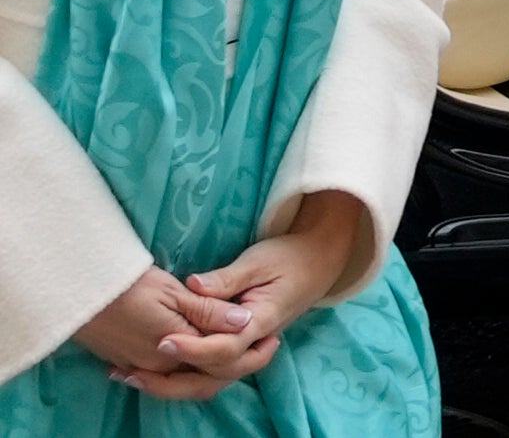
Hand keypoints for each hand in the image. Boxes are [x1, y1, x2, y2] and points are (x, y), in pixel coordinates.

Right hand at [72, 268, 253, 397]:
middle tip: (263, 349)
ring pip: (184, 379)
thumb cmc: (128, 286)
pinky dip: (185, 370)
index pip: (221, 359)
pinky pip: (162, 374)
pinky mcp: (124, 361)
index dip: (249, 350)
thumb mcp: (174, 292)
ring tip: (234, 350)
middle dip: (235, 367)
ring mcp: (139, 365)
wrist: (80, 291)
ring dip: (209, 370)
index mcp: (176, 347)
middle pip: (204, 378)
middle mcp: (158, 365)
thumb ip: (209, 311)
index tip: (271, 337)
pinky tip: (196, 356)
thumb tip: (244, 322)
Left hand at [124, 191, 364, 397]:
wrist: (318, 262)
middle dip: (172, 380)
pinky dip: (181, 377)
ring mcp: (248, 349)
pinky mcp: (238, 348)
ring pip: (211, 382)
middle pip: (215, 376)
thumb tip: (193, 285)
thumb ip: (227, 278)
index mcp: (262, 321)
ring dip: (172, 385)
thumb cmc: (288, 256)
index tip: (162, 341)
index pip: (226, 347)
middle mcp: (255, 343)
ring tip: (132, 377)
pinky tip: (152, 371)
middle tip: (132, 372)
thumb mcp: (259, 260)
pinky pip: (210, 372)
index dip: (194, 348)